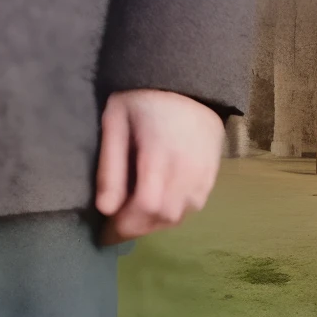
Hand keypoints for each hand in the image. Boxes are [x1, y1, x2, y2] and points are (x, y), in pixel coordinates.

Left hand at [94, 89, 223, 242]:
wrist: (186, 82)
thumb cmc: (142, 97)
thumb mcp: (115, 121)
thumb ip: (111, 166)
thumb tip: (105, 209)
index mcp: (161, 154)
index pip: (146, 206)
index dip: (125, 226)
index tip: (103, 234)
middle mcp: (188, 170)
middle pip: (163, 217)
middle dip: (136, 228)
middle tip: (113, 228)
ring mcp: (204, 176)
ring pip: (179, 216)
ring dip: (153, 224)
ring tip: (131, 218)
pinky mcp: (212, 177)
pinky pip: (192, 208)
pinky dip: (171, 214)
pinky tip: (153, 207)